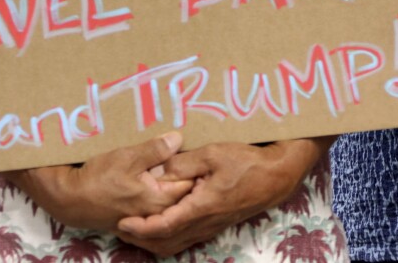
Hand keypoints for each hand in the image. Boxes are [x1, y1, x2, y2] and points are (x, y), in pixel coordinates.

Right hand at [0, 132, 193, 231]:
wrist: (71, 200)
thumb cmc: (98, 179)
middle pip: (183, 193)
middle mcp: (158, 212)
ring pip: (171, 199)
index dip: (197, 167)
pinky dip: (163, 192)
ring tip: (178, 163)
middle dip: (190, 175)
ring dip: (176, 183)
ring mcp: (148, 217)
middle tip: (196, 154)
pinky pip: (159, 204)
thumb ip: (155, 150)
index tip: (202, 150)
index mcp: (160, 199)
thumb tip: (179, 138)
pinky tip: (160, 177)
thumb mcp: (126, 158)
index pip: (190, 183)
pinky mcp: (138, 216)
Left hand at [116, 136, 334, 256]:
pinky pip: (187, 238)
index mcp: (202, 207)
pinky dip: (168, 237)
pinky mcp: (216, 224)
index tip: (122, 220)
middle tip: (120, 226)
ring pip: (177, 243)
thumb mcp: (213, 154)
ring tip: (134, 228)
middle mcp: (205, 223)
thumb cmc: (246, 162)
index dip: (141, 226)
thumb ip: (183, 162)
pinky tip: (160, 227)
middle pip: (166, 241)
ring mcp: (212, 226)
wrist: (276, 176)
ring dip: (153, 240)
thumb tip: (157, 170)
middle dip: (141, 238)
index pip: (164, 225)